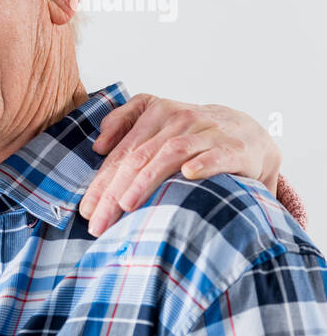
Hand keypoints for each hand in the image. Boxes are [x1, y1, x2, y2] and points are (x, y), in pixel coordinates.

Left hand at [79, 94, 281, 235]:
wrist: (249, 135)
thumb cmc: (194, 136)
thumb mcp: (159, 121)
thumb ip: (125, 124)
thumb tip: (99, 145)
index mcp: (156, 113)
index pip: (122, 154)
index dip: (101, 183)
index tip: (86, 211)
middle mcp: (179, 119)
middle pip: (138, 157)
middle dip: (114, 192)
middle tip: (99, 222)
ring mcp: (207, 131)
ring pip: (169, 154)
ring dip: (146, 181)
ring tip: (126, 205)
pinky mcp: (234, 147)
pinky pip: (215, 154)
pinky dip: (201, 164)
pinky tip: (186, 176)